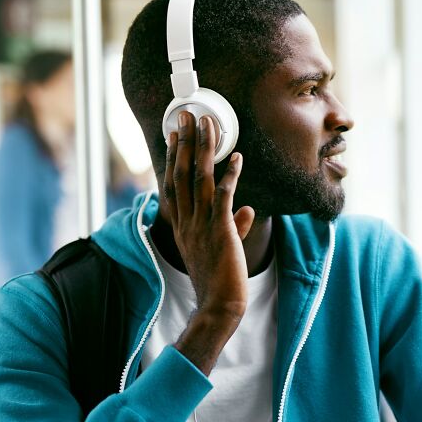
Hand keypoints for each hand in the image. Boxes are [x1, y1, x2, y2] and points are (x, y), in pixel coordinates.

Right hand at [164, 110, 254, 324]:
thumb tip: (248, 211)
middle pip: (181, 175)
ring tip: (208, 124)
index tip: (174, 135)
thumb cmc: (220, 280)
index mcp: (183, 225)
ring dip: (204, 150)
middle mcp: (187, 222)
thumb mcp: (222, 249)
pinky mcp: (220, 232)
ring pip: (199, 180)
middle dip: (183, 142)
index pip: (173, 184)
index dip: (173, 157)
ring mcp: (201, 226)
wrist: (219, 306)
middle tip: (185, 115)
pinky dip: (230, 176)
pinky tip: (236, 158)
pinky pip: (223, 198)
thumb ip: (234, 225)